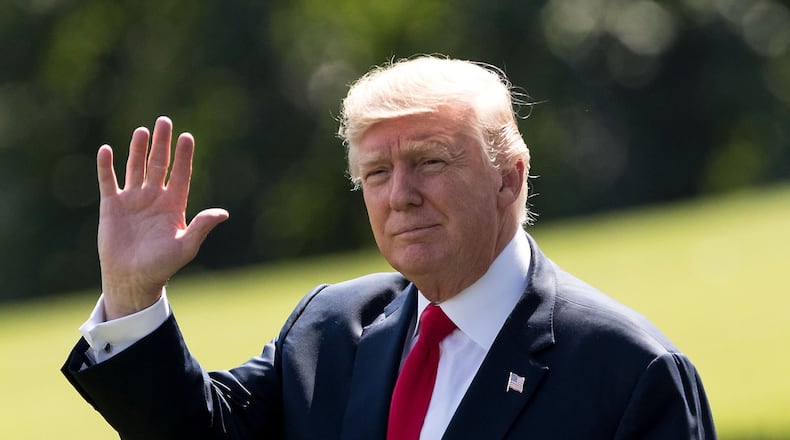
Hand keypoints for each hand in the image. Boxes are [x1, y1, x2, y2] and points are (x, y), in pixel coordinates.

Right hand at [97, 116, 228, 319]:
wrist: (133, 279)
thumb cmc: (162, 266)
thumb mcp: (185, 246)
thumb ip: (201, 227)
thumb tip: (223, 213)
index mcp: (174, 205)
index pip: (181, 174)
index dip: (184, 156)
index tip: (187, 137)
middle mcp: (154, 198)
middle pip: (159, 164)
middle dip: (162, 144)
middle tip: (164, 121)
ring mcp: (133, 200)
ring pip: (136, 168)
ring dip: (138, 150)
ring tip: (142, 131)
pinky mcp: (112, 206)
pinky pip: (108, 181)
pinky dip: (106, 167)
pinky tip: (107, 150)